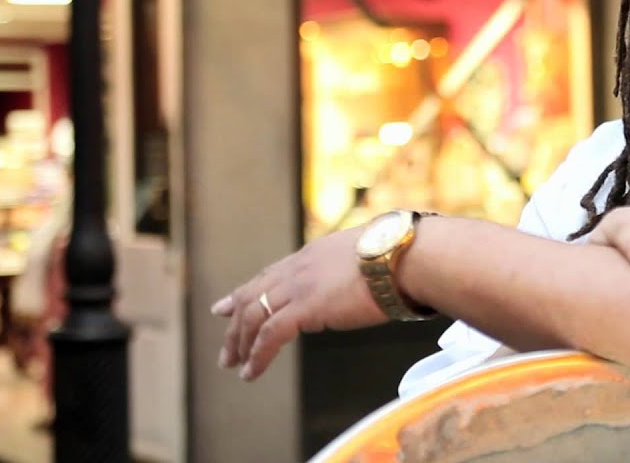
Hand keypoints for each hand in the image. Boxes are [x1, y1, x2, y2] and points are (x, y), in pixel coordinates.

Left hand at [210, 226, 384, 380]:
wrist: (405, 256)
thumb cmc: (399, 259)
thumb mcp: (363, 259)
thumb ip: (349, 271)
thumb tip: (358, 284)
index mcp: (312, 256)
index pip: (269, 275)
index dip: (245, 292)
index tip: (225, 307)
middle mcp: (299, 268)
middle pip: (252, 296)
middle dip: (234, 324)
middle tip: (227, 350)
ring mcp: (300, 286)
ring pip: (254, 316)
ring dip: (240, 344)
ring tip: (235, 366)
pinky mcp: (306, 307)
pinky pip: (270, 334)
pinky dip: (257, 355)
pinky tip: (251, 372)